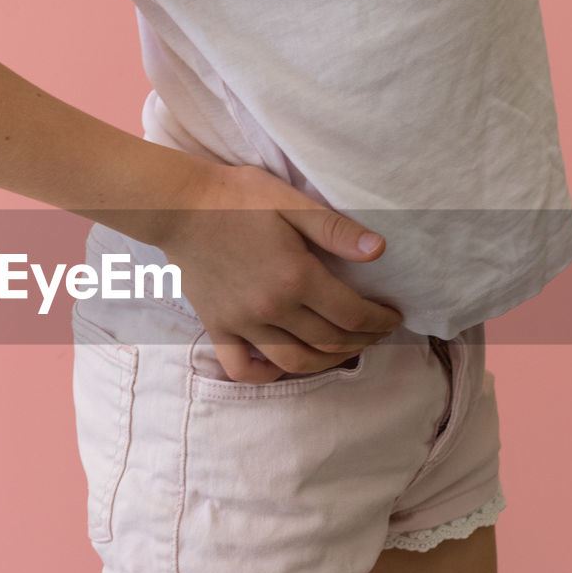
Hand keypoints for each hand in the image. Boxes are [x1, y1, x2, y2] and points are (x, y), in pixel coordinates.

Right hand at [150, 163, 403, 383]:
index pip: (352, 314)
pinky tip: (283, 366)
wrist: (178, 205)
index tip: (393, 316)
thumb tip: (379, 249)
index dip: (379, 320)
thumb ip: (336, 229)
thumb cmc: (237, 197)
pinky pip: (242, 367)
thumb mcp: (292, 201)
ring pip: (294, 362)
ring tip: (343, 350)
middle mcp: (272, 308)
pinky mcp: (217, 326)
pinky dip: (266, 375)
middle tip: (376, 332)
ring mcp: (242, 322)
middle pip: (329, 342)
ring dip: (326, 362)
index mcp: (296, 277)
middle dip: (361, 341)